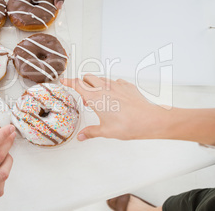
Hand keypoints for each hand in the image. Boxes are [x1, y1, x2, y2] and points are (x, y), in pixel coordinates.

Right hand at [62, 74, 214, 146]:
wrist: (151, 120)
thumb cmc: (128, 125)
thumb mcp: (106, 131)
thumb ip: (91, 132)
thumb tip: (81, 136)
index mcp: (95, 97)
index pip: (77, 84)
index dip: (68, 81)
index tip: (63, 80)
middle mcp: (104, 87)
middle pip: (87, 77)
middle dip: (82, 83)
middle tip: (84, 97)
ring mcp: (117, 84)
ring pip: (100, 78)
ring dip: (96, 84)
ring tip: (99, 99)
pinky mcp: (127, 85)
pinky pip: (115, 81)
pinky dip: (111, 86)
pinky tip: (115, 97)